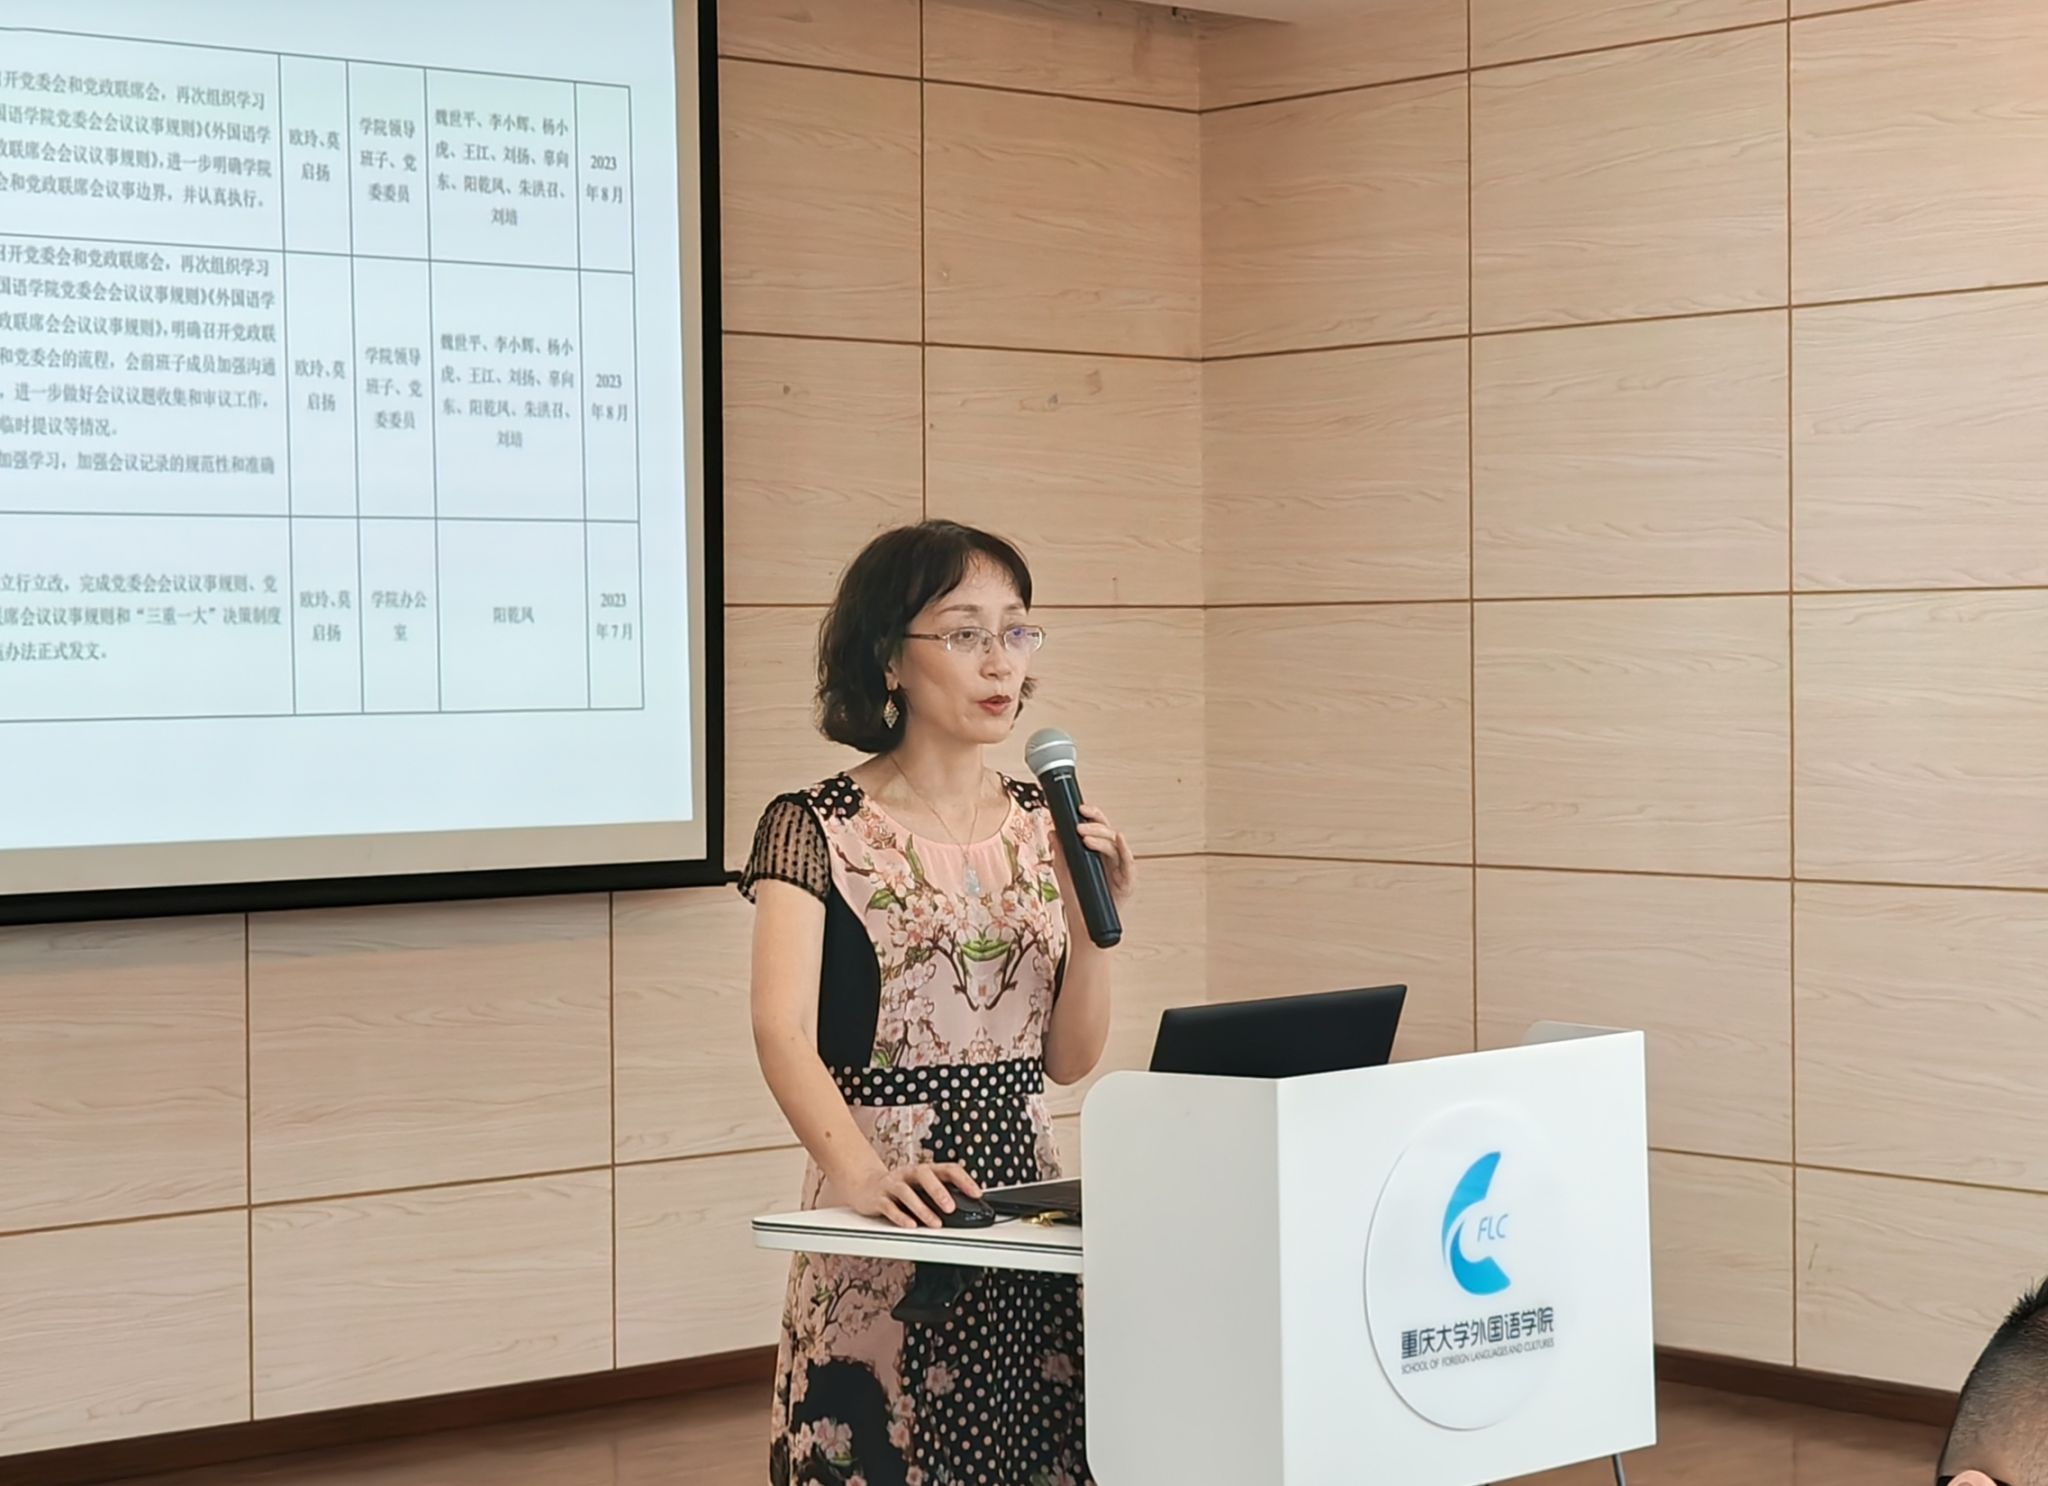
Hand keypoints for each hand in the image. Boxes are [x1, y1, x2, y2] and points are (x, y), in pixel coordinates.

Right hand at [849, 1162, 981, 1229]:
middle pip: (924, 1175)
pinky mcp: (878, 1198)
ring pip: (906, 1192)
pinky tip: (910, 1225)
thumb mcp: (921, 1187)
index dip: (963, 1179)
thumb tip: (967, 1207)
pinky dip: (900, 1217)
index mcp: (923, 1170)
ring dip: (922, 1208)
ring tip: (935, 1223)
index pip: (947, 1169)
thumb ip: (939, 1194)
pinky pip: (889, 1206)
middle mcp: (908, 1174)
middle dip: (939, 1192)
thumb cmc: (899, 1189)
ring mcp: (892, 1185)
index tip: (977, 1193)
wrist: (865, 1186)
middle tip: (951, 1208)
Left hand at [1054, 804, 1136, 905]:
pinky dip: (1125, 851)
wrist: (1084, 923)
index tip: (1080, 808)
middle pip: (1108, 832)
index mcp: (1099, 851)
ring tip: (1086, 838)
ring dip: (1102, 839)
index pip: (1098, 827)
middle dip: (1095, 826)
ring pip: (1116, 846)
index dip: (1091, 815)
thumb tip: (1053, 832)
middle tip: (1079, 827)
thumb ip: (1060, 852)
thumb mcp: (1064, 872)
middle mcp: (1111, 856)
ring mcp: (1120, 868)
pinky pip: (1128, 864)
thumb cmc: (1079, 897)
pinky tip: (1120, 840)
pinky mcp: (1127, 881)